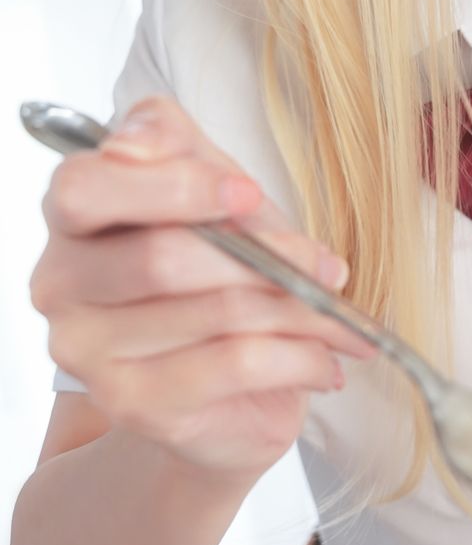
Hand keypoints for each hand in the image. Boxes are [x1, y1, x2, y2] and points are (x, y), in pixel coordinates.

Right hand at [31, 93, 373, 478]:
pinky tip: (325, 360)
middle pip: (162, 258)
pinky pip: (233, 366)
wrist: (222, 383)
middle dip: (265, 257)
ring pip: (213, 312)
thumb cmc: (215, 268)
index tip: (247, 192)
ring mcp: (88, 351)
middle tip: (326, 266)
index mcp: (71, 215)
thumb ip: (176, 145)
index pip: (85, 189)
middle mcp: (60, 284)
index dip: (172, 186)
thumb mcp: (207, 185)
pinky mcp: (131, 404)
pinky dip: (297, 358)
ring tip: (338, 316)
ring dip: (298, 310)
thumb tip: (136, 140)